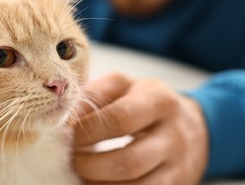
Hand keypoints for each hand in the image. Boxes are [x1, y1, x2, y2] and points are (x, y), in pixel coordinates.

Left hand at [73, 73, 207, 184]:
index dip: (89, 130)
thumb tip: (66, 118)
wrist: (194, 125)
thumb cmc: (146, 101)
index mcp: (159, 101)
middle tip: (73, 160)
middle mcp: (174, 135)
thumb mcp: (123, 85)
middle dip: (91, 165)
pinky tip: (99, 184)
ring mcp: (179, 165)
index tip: (70, 134)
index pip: (120, 119)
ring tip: (83, 175)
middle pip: (128, 161)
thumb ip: (95, 94)